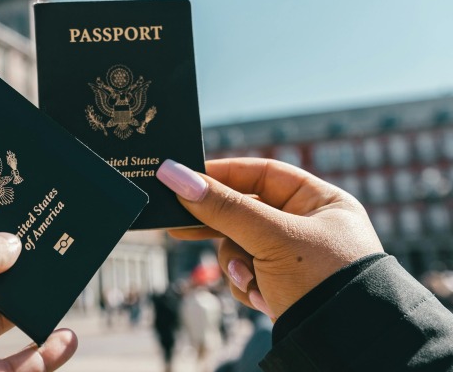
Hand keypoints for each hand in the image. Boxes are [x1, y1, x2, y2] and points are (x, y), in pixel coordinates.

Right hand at [157, 158, 383, 318]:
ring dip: (237, 265)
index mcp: (320, 201)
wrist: (345, 346)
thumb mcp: (271, 237)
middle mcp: (308, 225)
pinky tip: (262, 298)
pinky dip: (247, 285)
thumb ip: (223, 207)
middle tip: (179, 226)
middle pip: (245, 212)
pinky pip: (246, 274)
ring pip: (239, 246)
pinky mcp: (281, 285)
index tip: (186, 178)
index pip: (262, 174)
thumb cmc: (323, 280)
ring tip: (250, 281)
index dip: (224, 174)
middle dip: (221, 228)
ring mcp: (293, 258)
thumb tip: (175, 174)